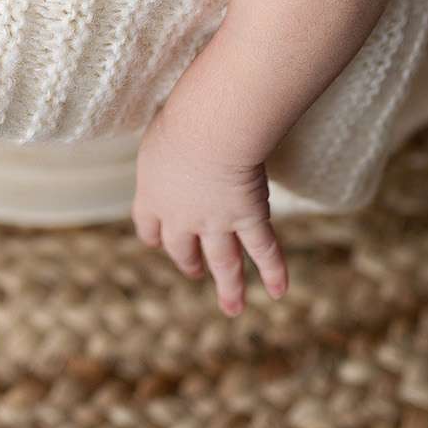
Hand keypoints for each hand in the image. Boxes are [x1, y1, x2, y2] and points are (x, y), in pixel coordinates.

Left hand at [133, 97, 287, 316]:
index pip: (149, 226)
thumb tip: (166, 140)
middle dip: (189, 262)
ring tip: (233, 309)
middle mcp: (182, 217)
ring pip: (224, 261)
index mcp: (153, 195)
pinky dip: (273, 271)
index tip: (158, 243)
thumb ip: (162, 149)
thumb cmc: (180, 119)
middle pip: (182, 248)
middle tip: (195, 273)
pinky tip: (279, 291)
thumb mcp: (158, 134)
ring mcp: (216, 222)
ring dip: (229, 287)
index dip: (155, 236)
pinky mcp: (248, 217)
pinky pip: (263, 249)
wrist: (209, 130)